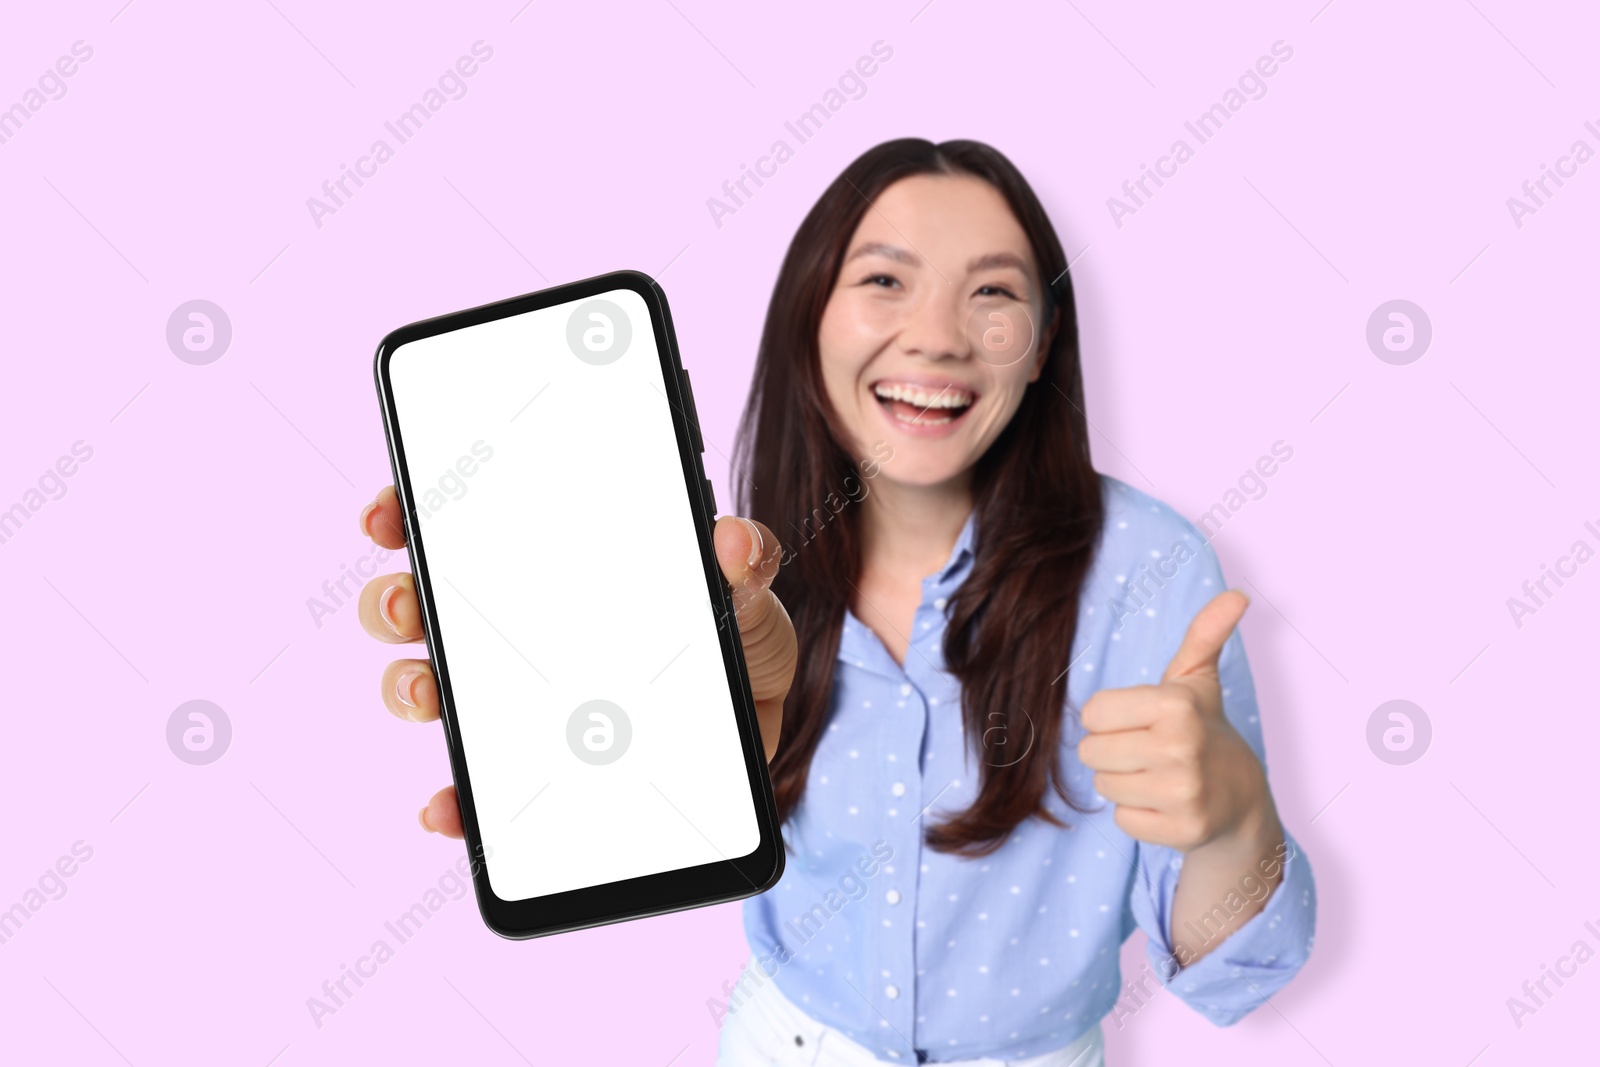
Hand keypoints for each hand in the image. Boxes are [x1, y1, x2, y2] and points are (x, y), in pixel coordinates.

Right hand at [356, 485, 796, 837]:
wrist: (760, 724)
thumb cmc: (737, 636)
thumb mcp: (747, 592)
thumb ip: (746, 562)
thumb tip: (734, 539)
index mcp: (549, 565)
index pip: (457, 525)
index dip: (407, 514)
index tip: (388, 514)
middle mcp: (514, 627)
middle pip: (420, 606)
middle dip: (394, 602)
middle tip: (407, 607)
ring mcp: (516, 699)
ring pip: (429, 687)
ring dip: (407, 689)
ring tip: (427, 696)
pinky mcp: (535, 769)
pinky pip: (474, 787)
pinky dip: (452, 801)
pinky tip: (448, 807)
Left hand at [1075, 590, 1275, 852]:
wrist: (1240, 797)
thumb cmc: (1203, 728)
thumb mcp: (1197, 679)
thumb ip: (1205, 634)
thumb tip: (1238, 594)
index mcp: (1176, 704)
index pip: (1091, 712)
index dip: (1108, 718)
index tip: (1139, 721)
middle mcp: (1181, 747)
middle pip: (1091, 751)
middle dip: (1112, 751)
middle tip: (1148, 751)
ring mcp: (1184, 792)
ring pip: (1104, 786)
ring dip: (1123, 782)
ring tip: (1156, 776)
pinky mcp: (1182, 830)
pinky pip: (1122, 820)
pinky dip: (1137, 814)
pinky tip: (1164, 804)